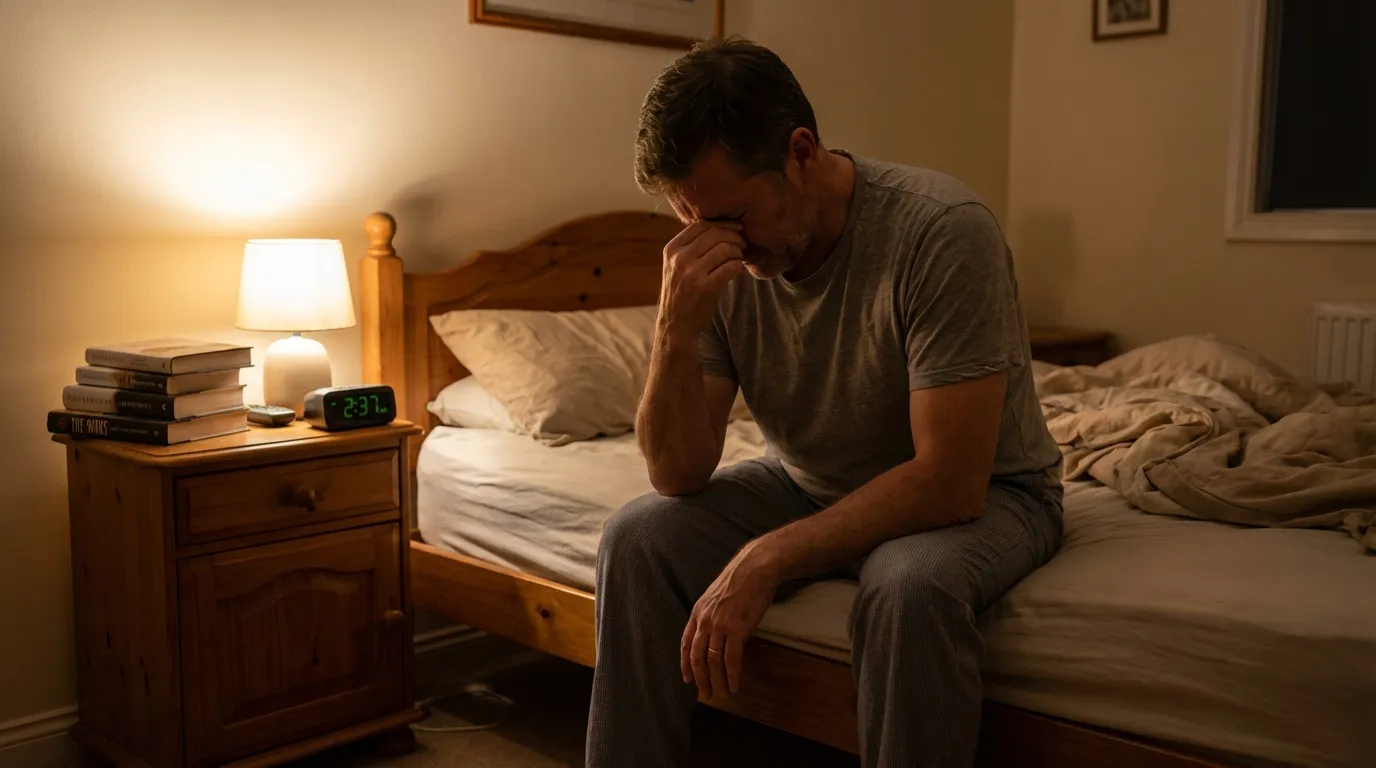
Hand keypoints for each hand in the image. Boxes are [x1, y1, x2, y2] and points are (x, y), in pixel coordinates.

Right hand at [659, 221, 746, 340]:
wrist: (676, 325)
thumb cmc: (681, 293)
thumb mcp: (676, 266)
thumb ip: (691, 247)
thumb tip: (720, 227)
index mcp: (672, 249)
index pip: (700, 224)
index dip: (722, 222)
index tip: (736, 226)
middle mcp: (680, 258)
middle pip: (715, 233)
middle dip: (734, 236)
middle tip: (743, 243)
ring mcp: (692, 273)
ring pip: (725, 248)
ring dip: (738, 251)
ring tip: (740, 258)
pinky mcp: (706, 287)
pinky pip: (731, 266)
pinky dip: (739, 266)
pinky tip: (740, 270)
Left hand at [681, 545, 777, 699]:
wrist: (754, 569)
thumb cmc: (739, 580)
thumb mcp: (714, 596)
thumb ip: (710, 614)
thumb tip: (712, 632)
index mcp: (698, 613)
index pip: (685, 644)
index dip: (686, 664)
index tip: (688, 679)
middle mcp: (705, 621)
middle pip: (697, 657)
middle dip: (700, 678)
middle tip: (706, 693)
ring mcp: (720, 626)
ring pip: (713, 661)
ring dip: (717, 681)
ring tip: (722, 693)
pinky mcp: (737, 630)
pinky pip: (731, 659)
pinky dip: (732, 675)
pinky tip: (734, 685)